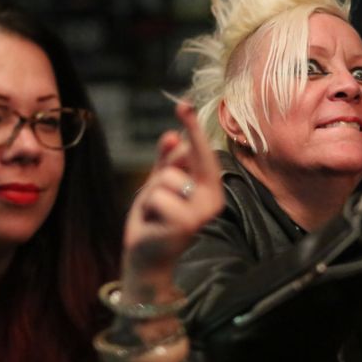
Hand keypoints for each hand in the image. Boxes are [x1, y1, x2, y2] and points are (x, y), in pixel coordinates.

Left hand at [122, 102, 223, 298]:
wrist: (147, 257)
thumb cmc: (155, 219)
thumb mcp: (159, 183)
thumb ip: (168, 160)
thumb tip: (173, 135)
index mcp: (212, 186)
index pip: (202, 150)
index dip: (192, 126)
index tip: (184, 105)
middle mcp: (214, 197)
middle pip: (187, 156)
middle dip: (167, 164)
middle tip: (157, 193)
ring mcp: (202, 211)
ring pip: (166, 177)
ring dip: (151, 193)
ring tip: (154, 213)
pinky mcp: (186, 222)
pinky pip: (158, 195)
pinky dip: (147, 207)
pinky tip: (153, 223)